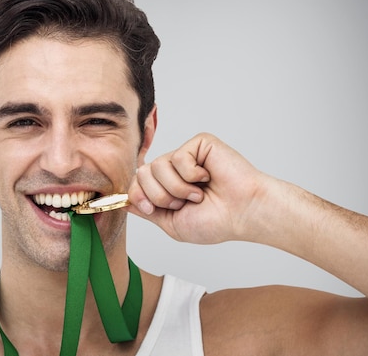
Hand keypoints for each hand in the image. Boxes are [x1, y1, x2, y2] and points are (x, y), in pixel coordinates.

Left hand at [127, 133, 269, 243]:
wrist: (243, 213)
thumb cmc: (216, 221)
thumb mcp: (171, 223)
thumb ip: (147, 210)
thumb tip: (124, 202)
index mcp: (167, 187)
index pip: (136, 183)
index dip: (139, 196)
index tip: (153, 209)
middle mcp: (174, 169)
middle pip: (142, 173)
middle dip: (159, 195)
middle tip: (182, 203)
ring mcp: (186, 155)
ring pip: (158, 165)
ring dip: (177, 187)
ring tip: (197, 194)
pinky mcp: (200, 144)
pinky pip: (178, 156)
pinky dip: (191, 174)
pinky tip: (207, 178)